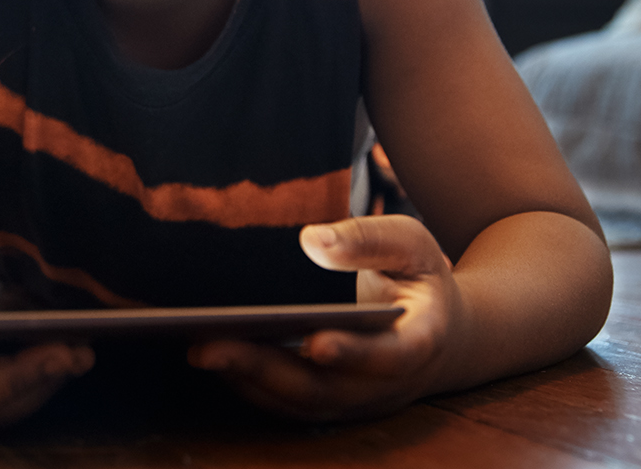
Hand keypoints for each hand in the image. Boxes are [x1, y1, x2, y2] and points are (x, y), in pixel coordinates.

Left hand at [187, 215, 460, 421]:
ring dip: (246, 380)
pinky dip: (247, 384)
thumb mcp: (412, 245)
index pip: (388, 356)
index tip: (316, 341)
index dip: (353, 354)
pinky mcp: (328, 401)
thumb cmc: (418, 277)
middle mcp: (384, 383)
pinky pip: (285, 402)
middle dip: (265, 370)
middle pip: (325, 388)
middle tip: (210, 345)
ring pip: (298, 402)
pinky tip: (211, 354)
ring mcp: (354, 399)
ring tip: (198, 348)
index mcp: (418, 341)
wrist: (443, 330)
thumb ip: (370, 239)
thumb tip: (312, 241)